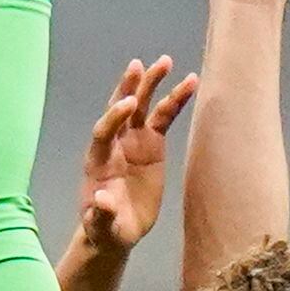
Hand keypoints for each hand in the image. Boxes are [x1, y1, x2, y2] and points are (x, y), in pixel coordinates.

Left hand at [74, 56, 194, 262]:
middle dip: (128, 88)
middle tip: (139, 66)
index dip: (114, 117)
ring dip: (153, 84)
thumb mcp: (103, 227)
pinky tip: (191, 82)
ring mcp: (133, 141)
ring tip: (166, 61)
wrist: (117, 229)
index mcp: (98, 160)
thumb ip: (102, 214)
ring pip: (143, 107)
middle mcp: (114, 144)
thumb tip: (102, 200)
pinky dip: (176, 101)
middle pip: (120, 110)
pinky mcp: (152, 144)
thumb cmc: (106, 229)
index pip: (104, 131)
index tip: (130, 105)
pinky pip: (164, 117)